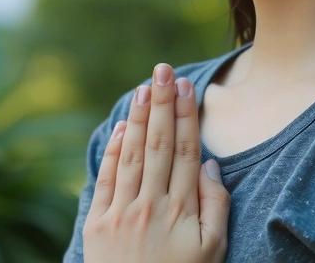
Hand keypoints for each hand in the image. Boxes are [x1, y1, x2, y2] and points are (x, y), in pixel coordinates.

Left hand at [83, 63, 230, 262]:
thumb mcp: (212, 252)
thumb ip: (216, 209)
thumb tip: (211, 166)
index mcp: (182, 212)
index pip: (187, 152)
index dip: (187, 116)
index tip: (187, 87)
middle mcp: (152, 207)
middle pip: (160, 145)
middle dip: (162, 104)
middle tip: (164, 69)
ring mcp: (122, 214)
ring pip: (133, 154)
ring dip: (140, 117)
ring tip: (146, 86)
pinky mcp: (97, 224)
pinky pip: (107, 178)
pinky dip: (114, 149)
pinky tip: (124, 125)